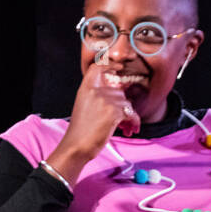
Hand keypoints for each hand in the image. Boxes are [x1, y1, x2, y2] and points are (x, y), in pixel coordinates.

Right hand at [45, 55, 141, 182]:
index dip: (110, 65)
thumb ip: (97, 96)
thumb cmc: (81, 130)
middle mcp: (95, 91)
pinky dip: (134, 122)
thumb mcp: (84, 107)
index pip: (97, 68)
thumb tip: (120, 94)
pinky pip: (132, 114)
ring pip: (127, 103)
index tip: (120, 67)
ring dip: (130, 117)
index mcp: (85, 89)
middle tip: (124, 120)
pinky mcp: (113, 112)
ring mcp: (105, 100)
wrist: (76, 146)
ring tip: (126, 128)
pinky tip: (130, 130)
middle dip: (124, 106)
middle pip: (119, 91)